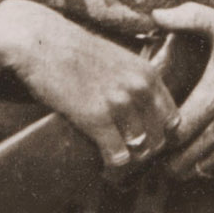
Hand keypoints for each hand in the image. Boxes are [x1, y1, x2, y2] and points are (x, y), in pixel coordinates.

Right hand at [0, 0, 178, 171]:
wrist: (40, 43)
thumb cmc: (74, 52)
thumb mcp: (118, 61)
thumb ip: (136, 84)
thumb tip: (145, 115)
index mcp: (148, 74)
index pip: (173, 120)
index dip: (161, 137)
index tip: (145, 144)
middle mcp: (139, 89)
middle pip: (159, 138)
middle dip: (145, 154)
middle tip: (128, 159)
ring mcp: (119, 104)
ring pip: (140, 151)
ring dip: (128, 165)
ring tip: (114, 167)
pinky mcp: (96, 118)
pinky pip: (118, 156)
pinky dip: (112, 169)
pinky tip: (104, 169)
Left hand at [153, 3, 213, 178]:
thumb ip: (190, 16)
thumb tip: (156, 14)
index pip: (174, 132)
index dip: (156, 131)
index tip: (149, 118)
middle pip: (179, 161)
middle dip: (160, 153)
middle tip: (152, 134)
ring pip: (193, 171)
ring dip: (177, 161)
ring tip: (169, 141)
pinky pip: (210, 171)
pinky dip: (196, 163)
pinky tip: (191, 144)